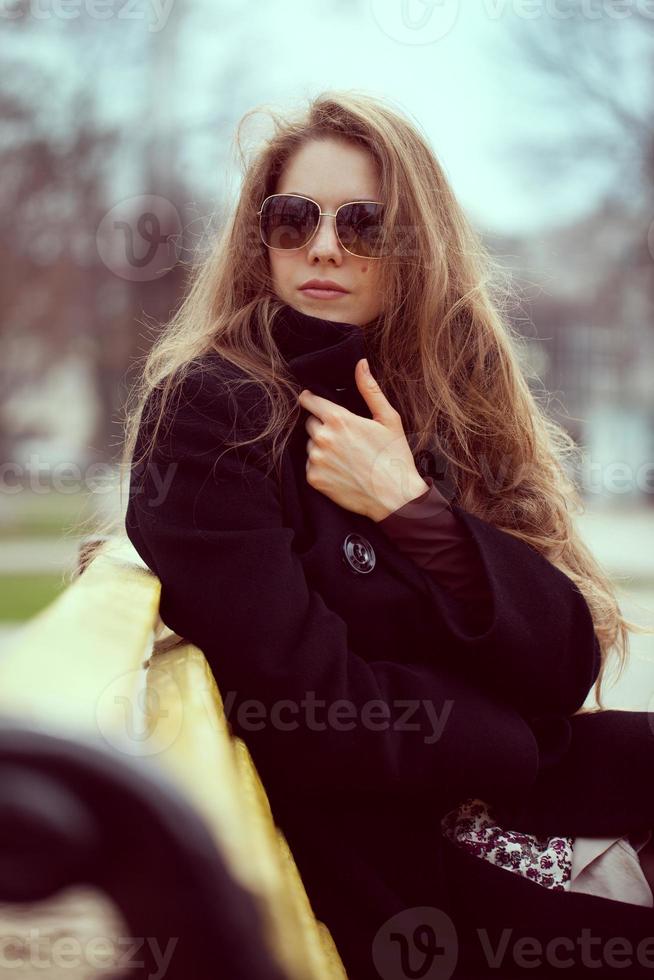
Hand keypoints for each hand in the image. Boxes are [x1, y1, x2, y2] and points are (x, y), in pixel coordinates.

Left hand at [298, 358, 428, 521]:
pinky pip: (311, 466)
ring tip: (346, 456)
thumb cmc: (394, 456)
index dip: (311, 400)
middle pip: (310, 424)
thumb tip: (360, 364)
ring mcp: (316, 460)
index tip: (313, 402)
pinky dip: (322, 467)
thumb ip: (370, 389)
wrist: (394, 497)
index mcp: (338, 419)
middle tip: (344, 438)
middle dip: (322, 426)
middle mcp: (322, 438)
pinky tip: (341, 470)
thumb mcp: (388, 418)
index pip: (309, 401)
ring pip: (310, 446)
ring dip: (322, 448)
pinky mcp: (314, 479)